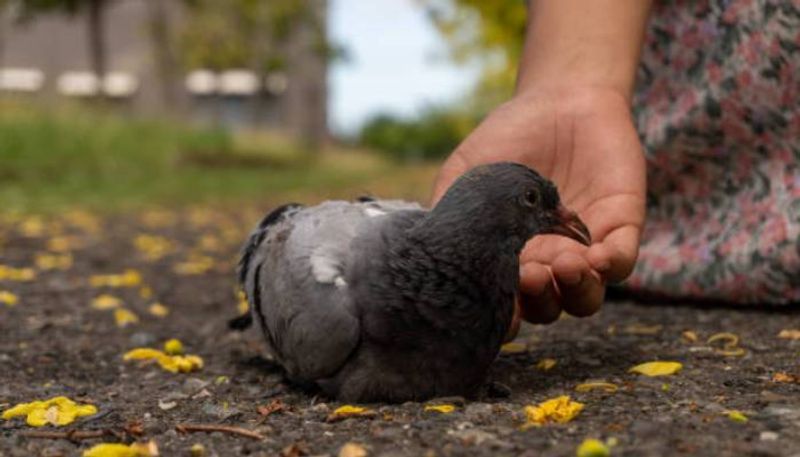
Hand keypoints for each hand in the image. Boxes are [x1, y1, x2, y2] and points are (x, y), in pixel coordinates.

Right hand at [433, 87, 645, 329]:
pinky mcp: (620, 226)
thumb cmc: (506, 139)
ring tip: (565, 264)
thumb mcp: (463, 174)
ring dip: (576, 291)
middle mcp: (547, 262)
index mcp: (509, 258)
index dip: (503, 314)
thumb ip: (444, 212)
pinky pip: (622, 261)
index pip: (508, 302)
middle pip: (548, 307)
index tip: (496, 311)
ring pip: (587, 297)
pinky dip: (612, 265)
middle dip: (539, 299)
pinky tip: (597, 255)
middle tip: (529, 274)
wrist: (558, 98)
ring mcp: (585, 248)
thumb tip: (424, 252)